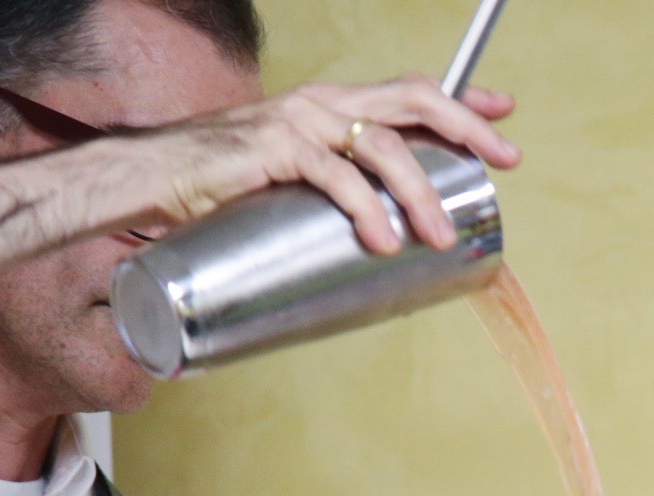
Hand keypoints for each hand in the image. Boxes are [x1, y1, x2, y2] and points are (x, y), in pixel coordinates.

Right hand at [106, 76, 519, 253]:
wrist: (148, 182)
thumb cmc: (221, 188)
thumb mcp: (291, 183)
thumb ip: (334, 196)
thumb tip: (386, 246)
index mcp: (329, 107)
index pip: (408, 91)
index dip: (461, 100)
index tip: (504, 114)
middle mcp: (319, 104)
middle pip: (411, 102)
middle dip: (466, 128)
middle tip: (504, 161)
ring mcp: (296, 123)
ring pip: (380, 144)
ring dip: (420, 191)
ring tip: (440, 235)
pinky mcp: (270, 152)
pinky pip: (331, 177)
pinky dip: (365, 209)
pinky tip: (383, 239)